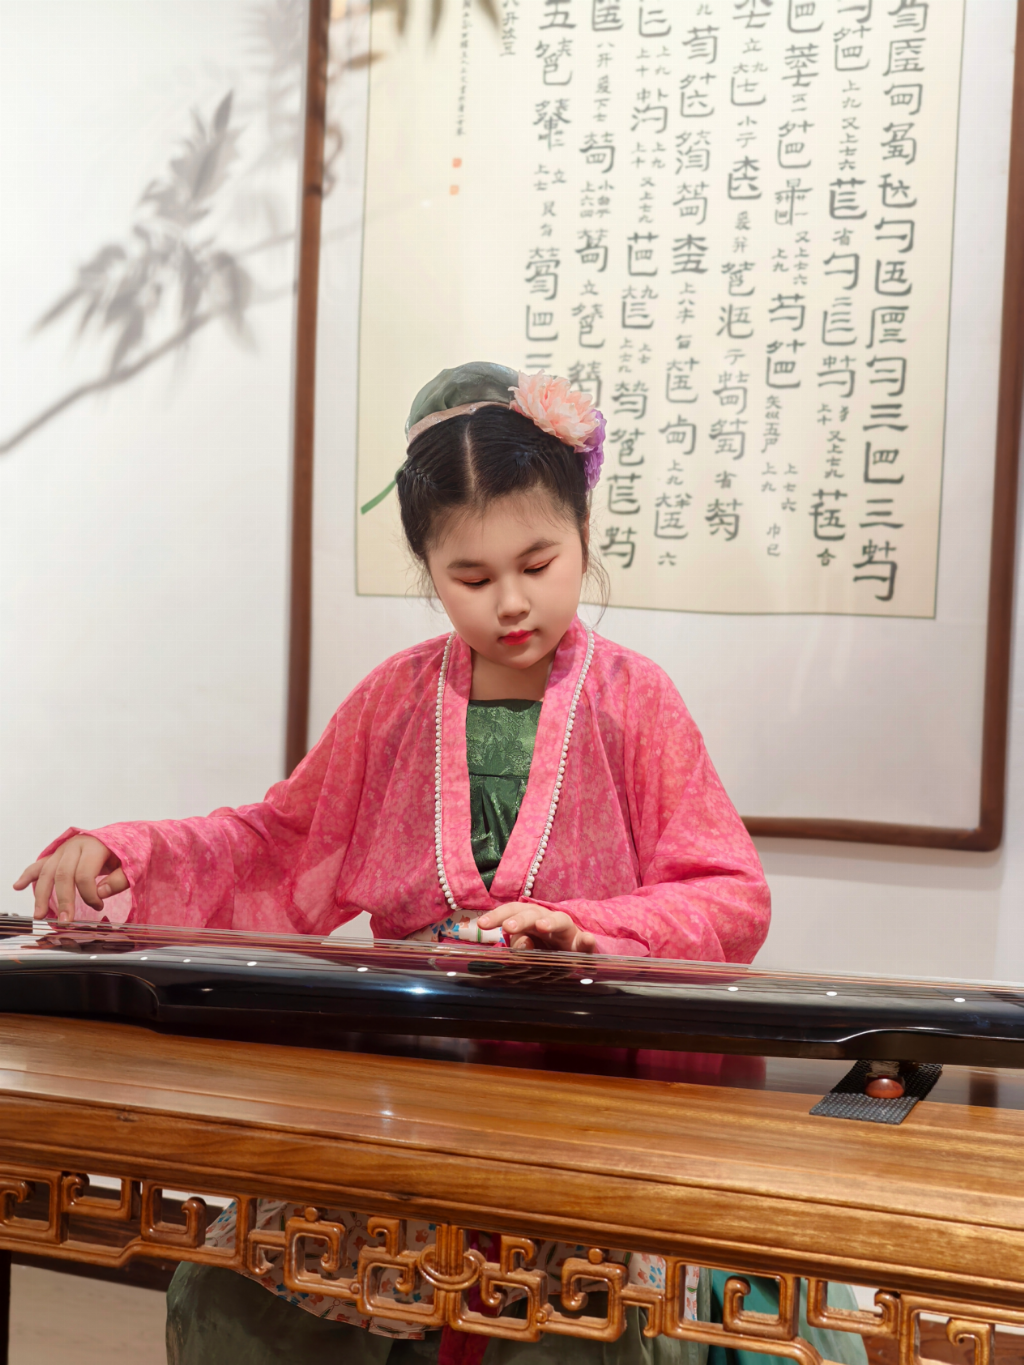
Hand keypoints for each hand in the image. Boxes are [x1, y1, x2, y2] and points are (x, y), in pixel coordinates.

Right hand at [13, 836, 127, 923]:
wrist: (121, 836)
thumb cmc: (126, 852)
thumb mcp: (132, 865)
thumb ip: (120, 879)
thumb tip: (101, 893)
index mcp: (94, 846)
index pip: (84, 874)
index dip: (90, 895)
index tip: (98, 906)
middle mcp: (75, 846)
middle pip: (63, 874)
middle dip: (63, 900)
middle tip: (66, 921)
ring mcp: (63, 850)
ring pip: (47, 872)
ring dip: (41, 895)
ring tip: (39, 915)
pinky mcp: (57, 855)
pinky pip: (40, 865)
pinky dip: (28, 875)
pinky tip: (18, 886)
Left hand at [477, 903, 594, 952]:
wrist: (572, 955)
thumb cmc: (543, 950)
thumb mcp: (527, 950)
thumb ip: (520, 948)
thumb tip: (522, 945)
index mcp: (529, 919)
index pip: (512, 911)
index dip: (497, 915)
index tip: (481, 924)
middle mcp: (547, 920)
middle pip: (533, 912)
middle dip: (520, 918)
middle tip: (508, 928)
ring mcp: (566, 931)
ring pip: (560, 920)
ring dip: (550, 921)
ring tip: (542, 926)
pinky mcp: (582, 943)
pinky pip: (585, 940)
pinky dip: (587, 940)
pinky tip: (587, 940)